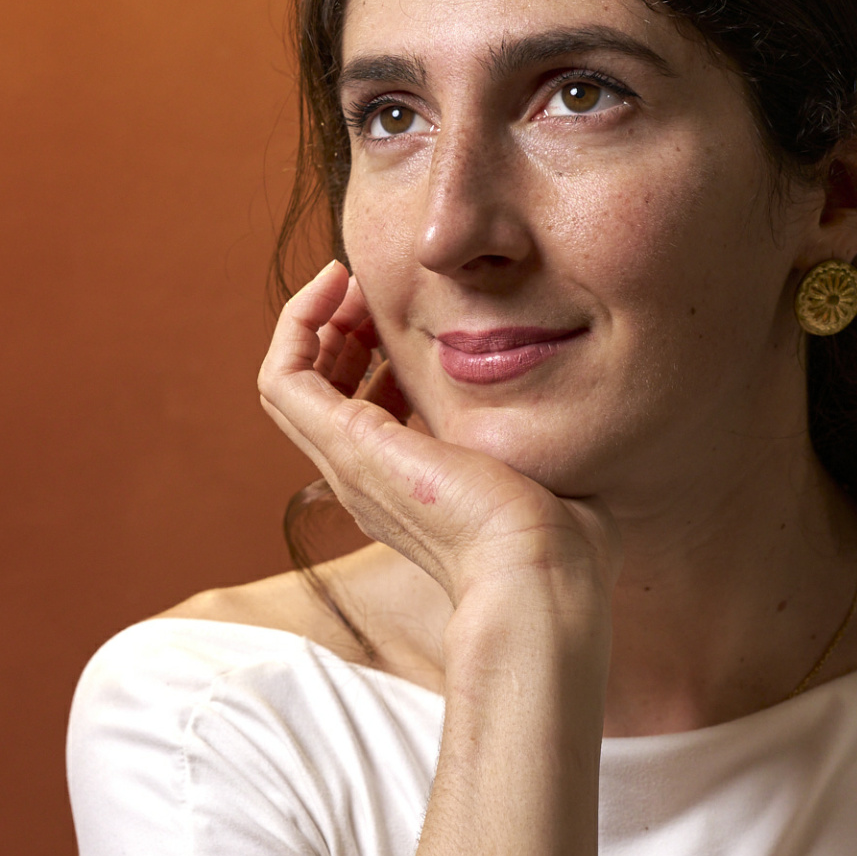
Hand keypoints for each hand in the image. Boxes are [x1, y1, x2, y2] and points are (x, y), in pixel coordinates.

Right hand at [257, 263, 617, 608]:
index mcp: (410, 489)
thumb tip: (572, 412)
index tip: (410, 320)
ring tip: (352, 281)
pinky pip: (283, 375)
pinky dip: (300, 322)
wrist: (539, 574)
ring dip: (316, 322)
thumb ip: (544, 440)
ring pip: (292, 382)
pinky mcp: (348, 444)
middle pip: (321, 394)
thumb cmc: (563, 540)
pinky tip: (338, 284)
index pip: (364, 415)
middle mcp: (368, 478)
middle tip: (375, 291)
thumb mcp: (546, 470)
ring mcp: (351, 463)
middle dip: (342, 332)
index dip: (374, 358)